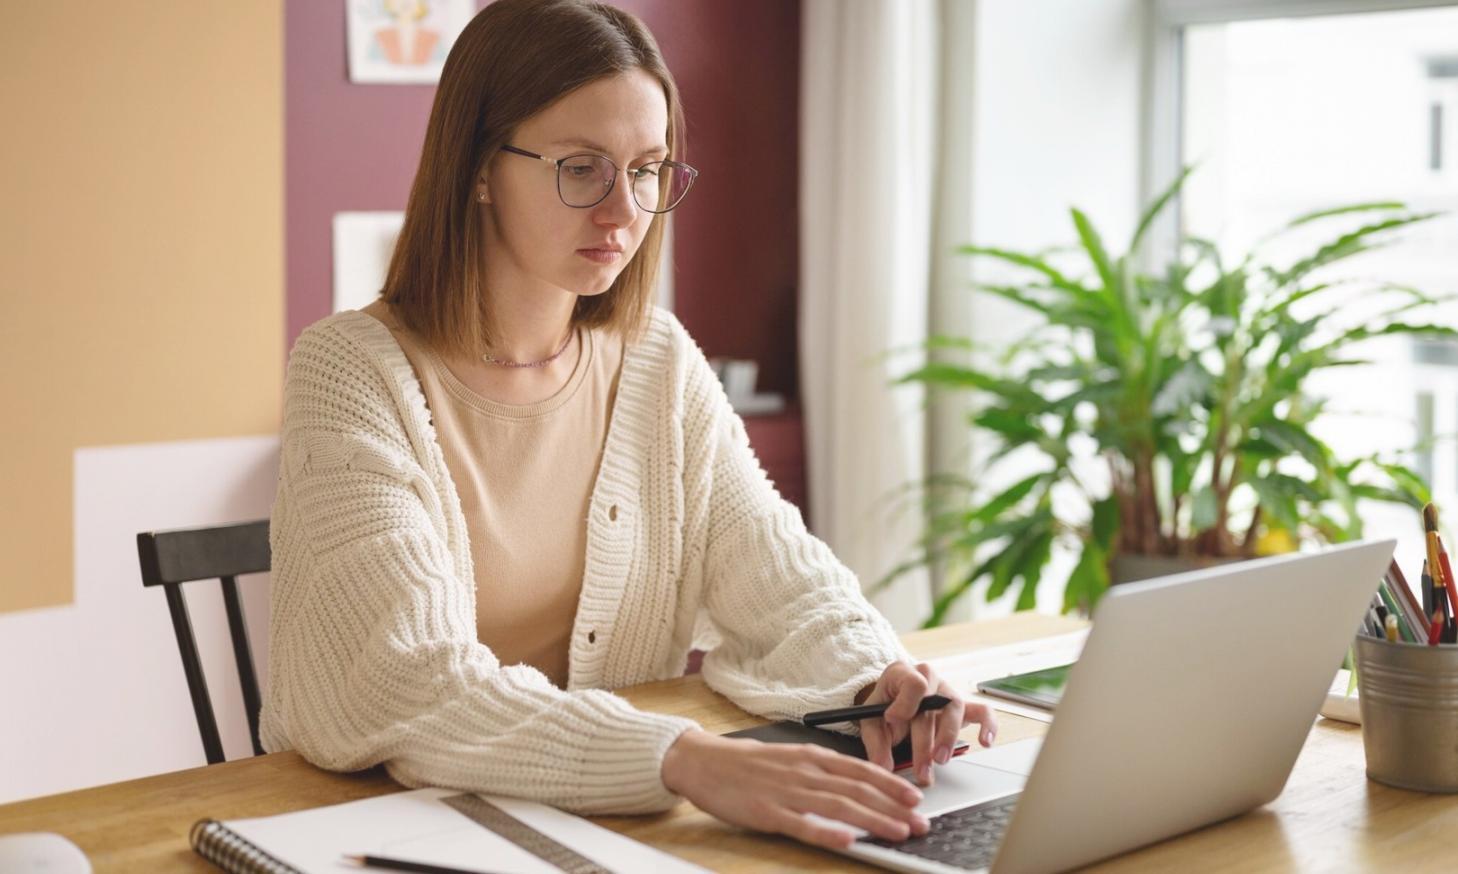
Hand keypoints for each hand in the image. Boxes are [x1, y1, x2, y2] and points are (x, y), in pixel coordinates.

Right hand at [660, 729, 929, 849]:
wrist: (704, 762)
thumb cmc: (749, 764)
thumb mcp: (791, 758)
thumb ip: (821, 770)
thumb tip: (855, 785)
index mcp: (812, 756)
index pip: (861, 770)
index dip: (892, 784)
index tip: (915, 797)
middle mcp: (806, 771)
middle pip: (858, 789)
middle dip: (894, 807)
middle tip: (921, 822)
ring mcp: (787, 792)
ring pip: (839, 805)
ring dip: (873, 819)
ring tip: (898, 831)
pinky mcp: (768, 812)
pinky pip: (802, 823)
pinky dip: (827, 831)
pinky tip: (847, 840)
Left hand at [858, 661, 997, 786]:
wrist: (893, 703)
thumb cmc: (883, 709)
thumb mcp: (871, 722)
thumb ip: (876, 744)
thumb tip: (884, 767)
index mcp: (902, 674)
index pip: (913, 682)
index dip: (905, 703)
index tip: (893, 720)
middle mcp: (928, 678)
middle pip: (934, 702)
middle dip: (926, 738)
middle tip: (921, 765)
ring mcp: (947, 692)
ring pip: (955, 707)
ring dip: (948, 736)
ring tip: (940, 760)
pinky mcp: (962, 707)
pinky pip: (983, 711)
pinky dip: (988, 725)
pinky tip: (985, 742)